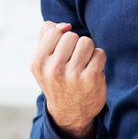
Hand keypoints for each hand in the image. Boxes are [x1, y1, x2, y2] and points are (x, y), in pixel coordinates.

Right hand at [30, 21, 106, 138]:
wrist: (70, 113)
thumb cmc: (56, 80)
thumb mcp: (43, 62)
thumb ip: (46, 37)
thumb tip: (64, 25)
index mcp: (38, 63)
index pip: (54, 31)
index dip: (61, 39)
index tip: (61, 53)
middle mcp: (53, 69)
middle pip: (72, 35)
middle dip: (75, 45)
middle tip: (73, 61)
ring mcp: (73, 75)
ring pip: (86, 42)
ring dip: (88, 51)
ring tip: (82, 65)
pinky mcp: (91, 78)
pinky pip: (99, 53)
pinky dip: (98, 60)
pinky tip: (92, 71)